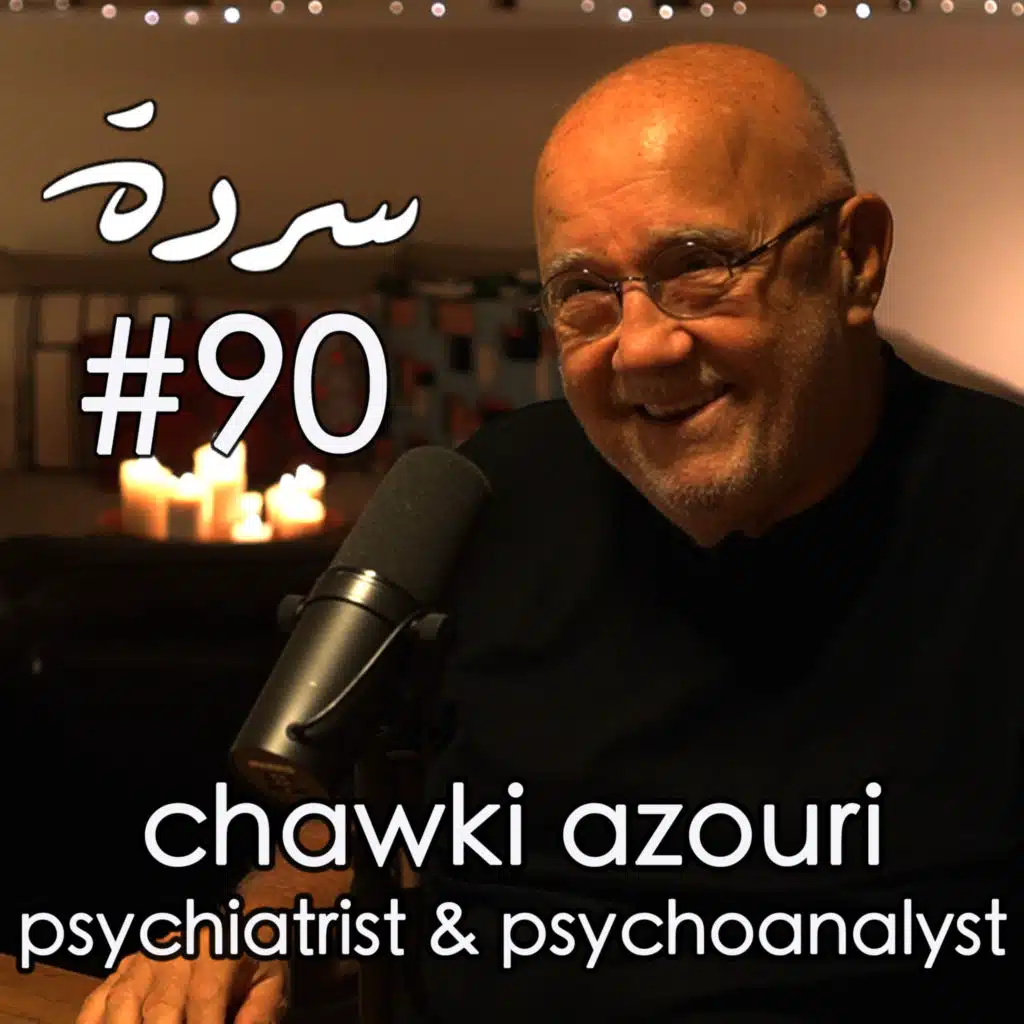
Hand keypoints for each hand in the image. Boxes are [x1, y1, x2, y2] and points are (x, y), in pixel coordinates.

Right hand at [76, 935, 286, 1023]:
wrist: (236, 923)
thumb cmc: (253, 962)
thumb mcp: (270, 984)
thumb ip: (259, 1016)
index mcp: (216, 951)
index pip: (204, 1000)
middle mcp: (174, 953)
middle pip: (160, 1010)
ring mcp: (141, 962)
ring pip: (121, 1007)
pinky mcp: (119, 972)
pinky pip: (94, 1004)